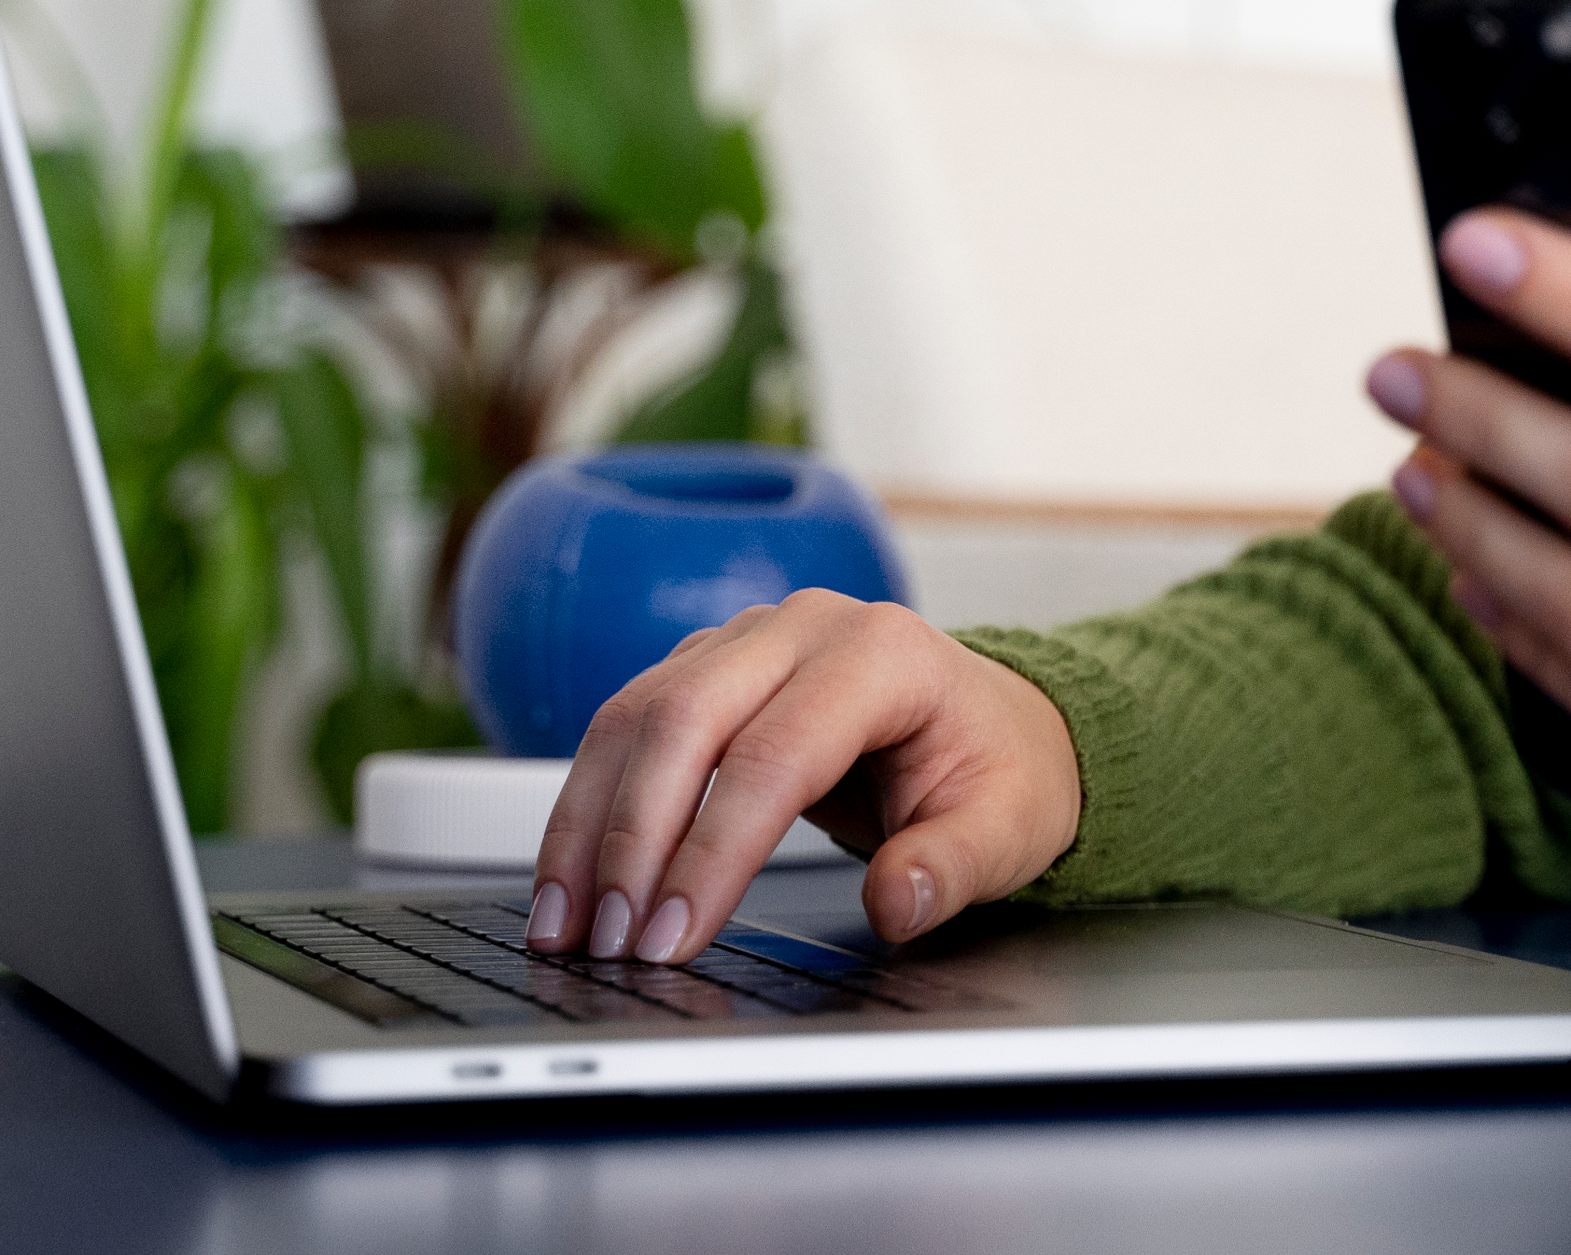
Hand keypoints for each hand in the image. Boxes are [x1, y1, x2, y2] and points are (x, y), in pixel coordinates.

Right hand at [524, 590, 1081, 964]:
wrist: (995, 722)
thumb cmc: (999, 770)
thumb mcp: (1008, 828)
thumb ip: (953, 867)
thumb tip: (897, 900)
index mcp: (883, 655)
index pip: (775, 755)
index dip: (713, 852)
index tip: (673, 938)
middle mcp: (805, 628)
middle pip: (685, 719)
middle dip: (632, 839)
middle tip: (610, 941)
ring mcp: (747, 640)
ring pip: (637, 715)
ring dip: (587, 824)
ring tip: (562, 924)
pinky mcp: (708, 668)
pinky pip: (627, 725)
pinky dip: (589, 803)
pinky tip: (570, 879)